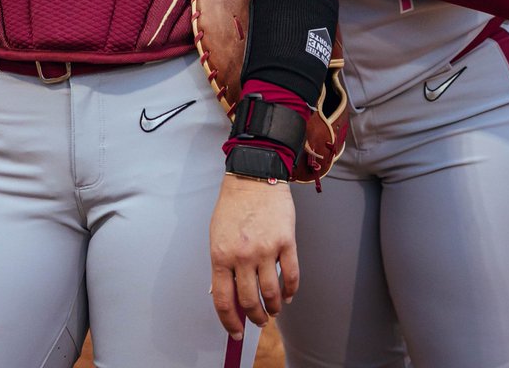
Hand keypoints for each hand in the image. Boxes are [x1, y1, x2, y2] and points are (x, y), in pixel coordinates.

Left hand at [209, 173, 297, 337]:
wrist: (254, 175)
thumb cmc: (234, 205)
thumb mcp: (217, 235)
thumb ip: (222, 265)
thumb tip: (228, 294)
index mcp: (221, 255)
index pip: (223, 300)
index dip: (229, 321)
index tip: (235, 333)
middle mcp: (243, 256)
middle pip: (250, 302)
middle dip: (255, 318)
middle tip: (259, 321)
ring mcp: (266, 249)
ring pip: (272, 294)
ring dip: (274, 308)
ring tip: (275, 310)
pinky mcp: (286, 241)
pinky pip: (291, 276)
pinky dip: (291, 291)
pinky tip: (289, 295)